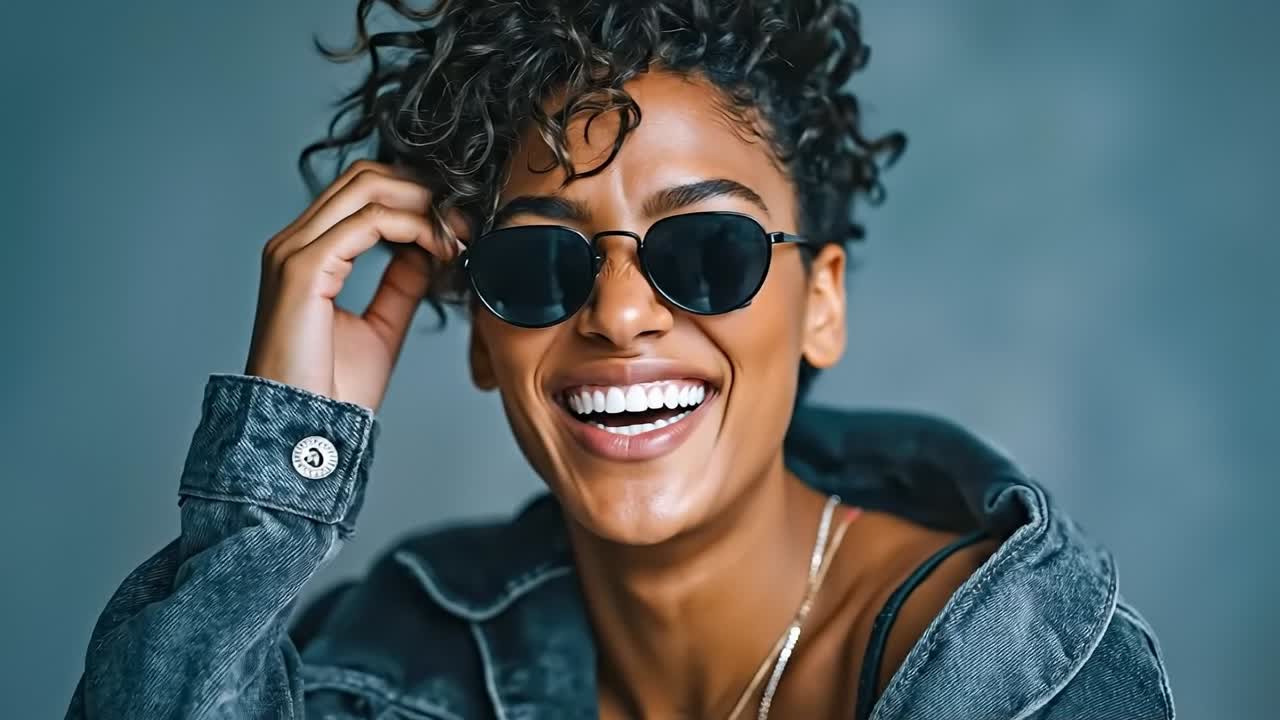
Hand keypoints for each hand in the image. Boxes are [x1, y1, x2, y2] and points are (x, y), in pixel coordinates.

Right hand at [244, 160, 466, 412]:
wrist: (306, 429)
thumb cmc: (332, 389)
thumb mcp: (381, 325)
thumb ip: (401, 284)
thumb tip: (427, 252)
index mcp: (305, 254)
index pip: (359, 193)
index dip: (414, 198)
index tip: (458, 225)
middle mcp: (293, 244)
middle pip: (363, 178)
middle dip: (422, 192)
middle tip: (464, 221)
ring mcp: (293, 252)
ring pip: (367, 189)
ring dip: (424, 206)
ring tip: (459, 235)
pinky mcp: (303, 268)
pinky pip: (370, 223)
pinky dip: (415, 228)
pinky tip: (442, 250)